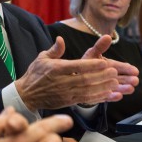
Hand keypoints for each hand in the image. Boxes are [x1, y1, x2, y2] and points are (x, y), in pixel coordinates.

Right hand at [15, 36, 137, 109]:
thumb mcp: (42, 58)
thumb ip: (55, 49)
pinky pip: (85, 100)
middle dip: (100, 76)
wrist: (27, 95)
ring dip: (102, 87)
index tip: (103, 62)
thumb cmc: (35, 74)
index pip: (75, 67)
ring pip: (86, 91)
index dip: (90, 66)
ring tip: (115, 82)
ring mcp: (64, 93)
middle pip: (84, 80)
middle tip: (114, 72)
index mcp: (55, 69)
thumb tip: (61, 39)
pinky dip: (97, 97)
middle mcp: (60, 82)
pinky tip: (107, 94)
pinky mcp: (67, 102)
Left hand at [82, 35, 139, 101]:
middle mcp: (109, 77)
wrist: (75, 79)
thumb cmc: (84, 65)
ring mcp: (106, 87)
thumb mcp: (92, 54)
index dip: (126, 68)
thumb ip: (100, 46)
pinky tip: (119, 96)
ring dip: (124, 88)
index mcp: (108, 66)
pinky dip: (112, 97)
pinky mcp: (101, 96)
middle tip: (135, 80)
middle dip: (128, 79)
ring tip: (131, 88)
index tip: (135, 70)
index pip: (119, 66)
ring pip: (116, 87)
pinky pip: (107, 97)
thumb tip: (108, 36)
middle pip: (120, 78)